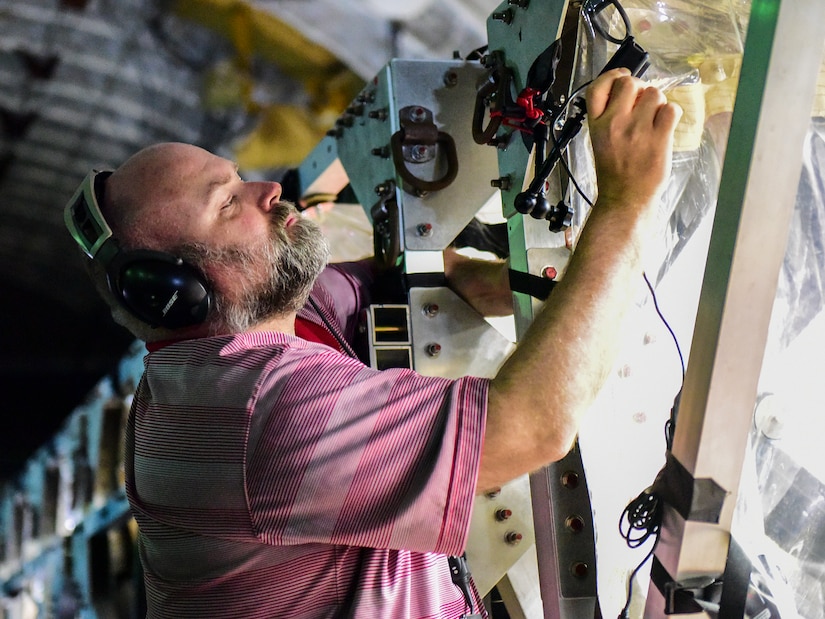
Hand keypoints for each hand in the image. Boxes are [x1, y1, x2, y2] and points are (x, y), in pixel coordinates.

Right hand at [586, 68, 681, 212]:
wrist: (626, 199)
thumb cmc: (614, 173)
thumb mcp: (600, 142)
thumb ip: (610, 117)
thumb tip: (632, 92)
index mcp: (597, 125)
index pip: (598, 87)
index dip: (612, 76)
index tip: (621, 77)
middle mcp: (615, 124)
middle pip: (629, 83)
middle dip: (640, 89)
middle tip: (642, 105)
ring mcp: (638, 130)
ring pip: (654, 94)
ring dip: (657, 104)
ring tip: (653, 122)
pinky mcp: (659, 138)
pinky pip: (671, 109)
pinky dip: (671, 115)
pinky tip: (664, 128)